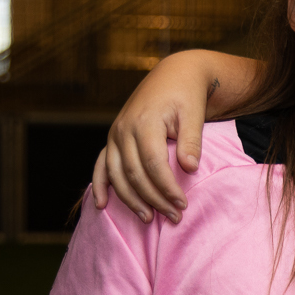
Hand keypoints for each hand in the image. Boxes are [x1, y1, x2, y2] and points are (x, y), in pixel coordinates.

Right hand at [89, 51, 214, 222]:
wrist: (173, 75)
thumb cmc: (186, 95)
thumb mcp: (193, 114)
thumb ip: (191, 142)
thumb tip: (190, 169)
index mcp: (144, 122)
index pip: (153, 165)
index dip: (167, 188)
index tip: (183, 205)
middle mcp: (123, 129)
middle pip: (134, 174)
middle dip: (154, 199)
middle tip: (174, 217)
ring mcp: (115, 134)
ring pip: (116, 174)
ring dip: (131, 199)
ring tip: (149, 218)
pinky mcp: (113, 138)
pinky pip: (101, 165)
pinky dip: (100, 185)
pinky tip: (102, 205)